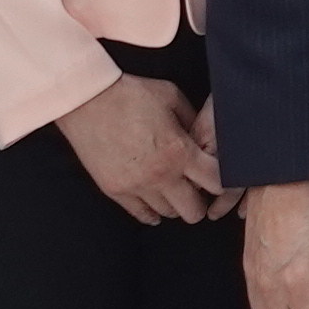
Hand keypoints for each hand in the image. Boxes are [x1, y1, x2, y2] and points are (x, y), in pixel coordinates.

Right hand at [58, 72, 225, 227]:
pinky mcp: (115, 190)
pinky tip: (154, 200)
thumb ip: (193, 120)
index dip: (222, 180)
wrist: (86, 100)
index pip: (216, 183)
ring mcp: (136, 186)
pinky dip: (151, 211)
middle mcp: (160, 175)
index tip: (216, 175)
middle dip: (200, 200)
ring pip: (169, 214)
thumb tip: (204, 137)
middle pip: (194, 212)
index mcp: (179, 152)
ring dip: (174, 202)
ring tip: (171, 187)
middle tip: (195, 187)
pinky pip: (141, 215)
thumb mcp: (171, 97)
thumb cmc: (130, 94)